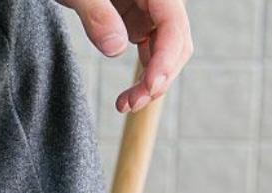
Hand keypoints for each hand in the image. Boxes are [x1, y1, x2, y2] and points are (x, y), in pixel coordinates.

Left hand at [57, 0, 192, 111]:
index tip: (150, 87)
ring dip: (152, 83)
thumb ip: (96, 13)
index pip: (172, 23)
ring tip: (126, 104)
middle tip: (132, 104)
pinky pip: (150, 51)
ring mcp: (146, 9)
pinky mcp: (134, 19)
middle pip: (175, 42)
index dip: (166, 58)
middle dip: (159, 77)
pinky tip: (126, 96)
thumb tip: (117, 48)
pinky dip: (142, 75)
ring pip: (165, 51)